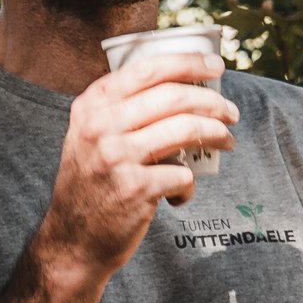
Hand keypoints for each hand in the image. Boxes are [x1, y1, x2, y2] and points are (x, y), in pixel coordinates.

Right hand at [43, 52, 237, 279]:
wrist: (72, 240)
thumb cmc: (92, 183)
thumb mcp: (89, 136)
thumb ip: (120, 109)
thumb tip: (182, 86)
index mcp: (92, 105)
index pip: (147, 69)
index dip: (188, 63)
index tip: (216, 68)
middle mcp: (101, 126)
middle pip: (174, 97)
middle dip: (213, 102)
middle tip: (230, 112)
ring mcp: (117, 157)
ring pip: (186, 129)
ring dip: (217, 134)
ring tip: (227, 141)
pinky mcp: (135, 189)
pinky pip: (183, 175)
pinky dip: (189, 185)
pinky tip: (180, 192)